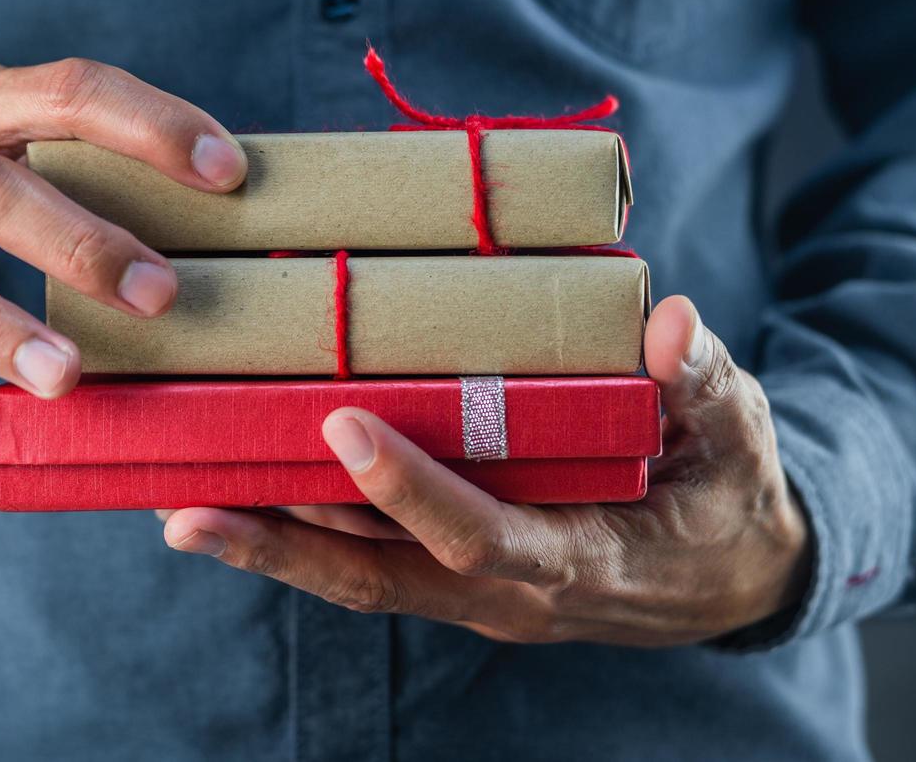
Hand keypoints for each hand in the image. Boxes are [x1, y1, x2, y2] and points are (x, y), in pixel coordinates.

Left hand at [163, 296, 811, 644]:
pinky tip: (238, 502)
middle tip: (187, 508)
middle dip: (283, 550)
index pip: (478, 534)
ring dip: (269, 547)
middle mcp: (509, 592)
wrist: (731, 575)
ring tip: (177, 504)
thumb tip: (670, 322)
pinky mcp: (458, 575)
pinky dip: (301, 539)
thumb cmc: (730, 495)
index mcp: (580, 559)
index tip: (342, 425)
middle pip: (380, 580)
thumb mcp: (738, 436)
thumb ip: (703, 383)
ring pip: (358, 578)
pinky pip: (369, 564)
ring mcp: (476, 592)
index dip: (410, 488)